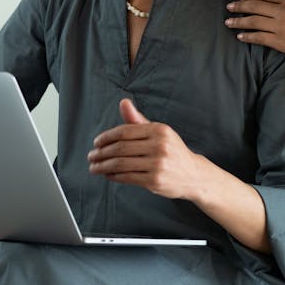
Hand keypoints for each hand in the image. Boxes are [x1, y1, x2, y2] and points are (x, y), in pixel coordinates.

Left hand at [87, 99, 202, 199]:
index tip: (96, 142)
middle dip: (102, 153)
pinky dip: (114, 176)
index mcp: (159, 129)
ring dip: (103, 166)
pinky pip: (127, 177)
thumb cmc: (172, 150)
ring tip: (94, 167)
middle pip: (121, 148)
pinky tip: (107, 175)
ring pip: (121, 164)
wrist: (193, 174)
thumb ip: (138, 120)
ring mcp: (157, 164)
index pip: (125, 131)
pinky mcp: (155, 181)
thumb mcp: (158, 132)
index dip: (107, 137)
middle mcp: (159, 146)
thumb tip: (124, 103)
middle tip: (91, 156)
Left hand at [225, 0, 284, 59]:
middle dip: (240, 6)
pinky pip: (259, 37)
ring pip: (254, 21)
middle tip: (229, 6)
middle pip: (255, 6)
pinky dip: (248, 36)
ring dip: (239, 21)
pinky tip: (240, 36)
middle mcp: (283, 11)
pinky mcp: (279, 41)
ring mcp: (280, 26)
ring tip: (229, 22)